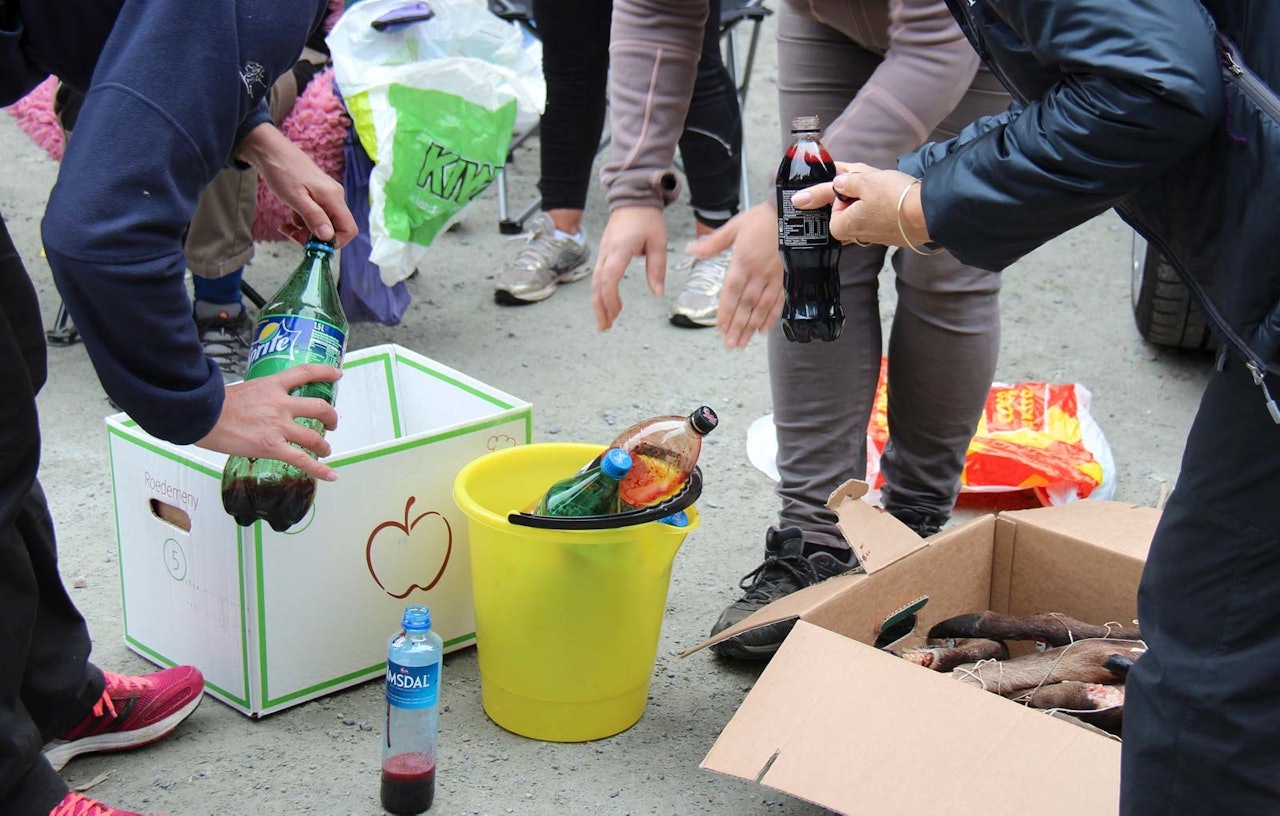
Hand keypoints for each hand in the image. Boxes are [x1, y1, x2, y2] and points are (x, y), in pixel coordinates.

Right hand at [196, 364, 342, 481]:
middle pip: (319, 408)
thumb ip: (259, 397)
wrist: (202, 415)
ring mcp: (279, 426)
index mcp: (272, 386)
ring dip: (324, 446)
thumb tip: (259, 405)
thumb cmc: (214, 404)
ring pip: (314, 437)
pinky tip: (331, 475)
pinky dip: (320, 469)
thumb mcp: (242, 389)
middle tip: (332, 423)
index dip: (325, 372)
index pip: (305, 373)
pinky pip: (302, 460)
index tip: (336, 375)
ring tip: (325, 450)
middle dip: (331, 416)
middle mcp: (281, 405)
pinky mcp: (273, 447)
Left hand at [236, 123, 358, 247]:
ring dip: (306, 231)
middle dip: (315, 238)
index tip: (313, 245)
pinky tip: (289, 219)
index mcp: (333, 198)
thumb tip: (329, 237)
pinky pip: (315, 216)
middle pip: (335, 229)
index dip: (335, 242)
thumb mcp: (295, 198)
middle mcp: (334, 198)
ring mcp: (325, 196)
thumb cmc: (281, 171)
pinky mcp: (316, 196)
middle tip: (293, 236)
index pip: (349, 229)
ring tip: (286, 227)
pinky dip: (302, 222)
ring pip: (323, 224)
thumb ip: (314, 217)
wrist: (269, 150)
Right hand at [592, 206, 667, 330]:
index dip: (611, 298)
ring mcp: (603, 253)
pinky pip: (599, 277)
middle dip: (600, 308)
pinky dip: (601, 293)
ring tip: (606, 322)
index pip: (609, 278)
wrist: (633, 199)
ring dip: (599, 303)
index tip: (617, 313)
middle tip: (606, 327)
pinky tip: (608, 304)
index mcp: (620, 249)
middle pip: (597, 285)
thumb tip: (658, 293)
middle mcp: (606, 252)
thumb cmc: (647, 219)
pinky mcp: (604, 254)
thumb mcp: (658, 242)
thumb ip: (657, 268)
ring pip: (595, 283)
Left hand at [685, 204, 784, 348]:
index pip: (732, 292)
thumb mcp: (734, 227)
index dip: (726, 311)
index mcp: (743, 261)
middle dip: (737, 326)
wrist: (795, 214)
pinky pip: (779, 301)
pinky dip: (771, 317)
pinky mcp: (787, 278)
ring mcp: (774, 278)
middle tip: (730, 344)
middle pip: (746, 305)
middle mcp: (759, 273)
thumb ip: (713, 243)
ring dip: (751, 327)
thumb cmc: (762, 219)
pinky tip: (763, 330)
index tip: (720, 328)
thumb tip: (690, 250)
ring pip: (761, 307)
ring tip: (742, 343)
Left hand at [791, 163, 928, 247]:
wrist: (929, 212)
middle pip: (850, 215)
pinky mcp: (897, 232)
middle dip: (855, 196)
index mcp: (848, 226)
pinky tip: (893, 192)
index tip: (847, 188)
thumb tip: (832, 186)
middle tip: (863, 182)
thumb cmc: (896, 198)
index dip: (837, 201)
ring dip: (871, 198)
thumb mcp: (864, 181)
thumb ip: (843, 183)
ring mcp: (881, 235)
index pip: (833, 217)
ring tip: (880, 183)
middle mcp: (863, 235)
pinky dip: (886, 205)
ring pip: (868, 215)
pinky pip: (885, 217)